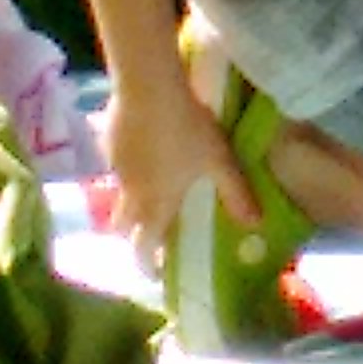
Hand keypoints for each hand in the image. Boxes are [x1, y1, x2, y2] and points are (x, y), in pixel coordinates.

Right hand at [99, 73, 257, 276]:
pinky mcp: (107, 145)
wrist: (149, 90)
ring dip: (130, 199)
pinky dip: (128, 167)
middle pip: (122, 226)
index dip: (148, 264)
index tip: (155, 273)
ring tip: (150, 187)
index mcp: (156, 204)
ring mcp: (116, 169)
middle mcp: (131, 193)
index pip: (144, 246)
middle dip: (132, 235)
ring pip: (118, 195)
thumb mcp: (219, 161)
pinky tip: (144, 148)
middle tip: (148, 232)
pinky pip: (116, 166)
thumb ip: (236, 193)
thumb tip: (255, 225)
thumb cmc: (187, 130)